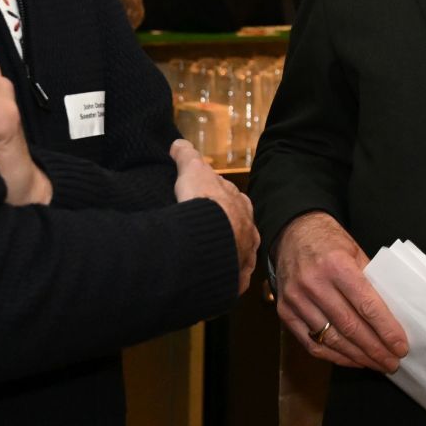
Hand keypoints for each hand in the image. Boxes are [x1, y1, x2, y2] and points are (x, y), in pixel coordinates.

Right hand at [171, 140, 257, 293]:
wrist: (212, 237)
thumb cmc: (206, 202)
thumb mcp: (193, 171)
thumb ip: (187, 156)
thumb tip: (178, 144)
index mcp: (240, 206)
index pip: (233, 202)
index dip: (221, 201)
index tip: (210, 203)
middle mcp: (247, 232)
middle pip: (237, 230)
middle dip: (225, 231)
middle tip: (205, 233)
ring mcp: (243, 257)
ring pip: (235, 256)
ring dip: (223, 257)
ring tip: (203, 258)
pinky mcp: (234, 279)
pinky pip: (229, 281)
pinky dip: (220, 281)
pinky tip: (207, 281)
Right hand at [275, 211, 407, 371]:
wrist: (292, 233)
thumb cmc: (328, 242)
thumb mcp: (355, 251)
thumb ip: (371, 281)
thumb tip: (393, 315)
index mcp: (336, 265)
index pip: (366, 305)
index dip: (386, 330)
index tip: (400, 346)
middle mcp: (314, 283)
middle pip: (350, 327)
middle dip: (375, 349)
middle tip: (392, 362)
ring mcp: (296, 299)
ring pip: (331, 339)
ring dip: (357, 356)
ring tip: (376, 364)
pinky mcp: (285, 311)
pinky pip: (312, 343)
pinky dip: (334, 355)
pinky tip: (351, 359)